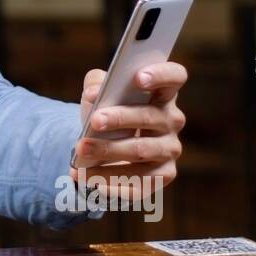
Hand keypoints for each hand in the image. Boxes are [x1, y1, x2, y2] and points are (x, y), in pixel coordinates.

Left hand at [71, 63, 187, 198]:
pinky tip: (86, 176)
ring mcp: (169, 150)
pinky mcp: (162, 176)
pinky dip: (109, 180)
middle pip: (150, 117)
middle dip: (120, 118)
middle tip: (94, 120)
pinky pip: (138, 181)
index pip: (174, 77)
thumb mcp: (98, 93)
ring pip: (141, 150)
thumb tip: (93, 94)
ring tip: (80, 150)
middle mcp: (172, 121)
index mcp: (162, 93)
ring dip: (108, 151)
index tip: (138, 77)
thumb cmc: (105, 112)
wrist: (102, 147)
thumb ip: (96, 83)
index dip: (161, 75)